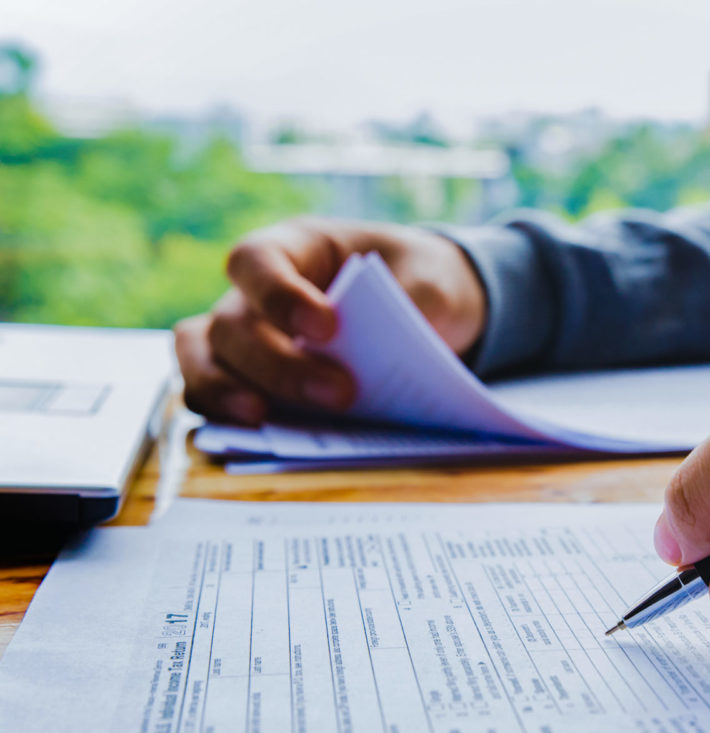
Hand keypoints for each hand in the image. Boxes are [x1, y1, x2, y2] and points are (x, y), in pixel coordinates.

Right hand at [174, 217, 485, 423]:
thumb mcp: (434, 281)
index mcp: (297, 246)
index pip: (257, 261)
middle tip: (340, 394)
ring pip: (203, 360)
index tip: (328, 328)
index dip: (279, 296)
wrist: (423, 305)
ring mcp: (246, 337)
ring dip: (227, 391)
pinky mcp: (250, 380)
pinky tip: (258, 435)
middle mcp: (255, 292)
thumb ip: (418, 305)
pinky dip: (224, 415)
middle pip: (232, 324)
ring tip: (264, 419)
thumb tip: (397, 348)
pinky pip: (211, 394)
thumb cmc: (417, 280)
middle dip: (280, 364)